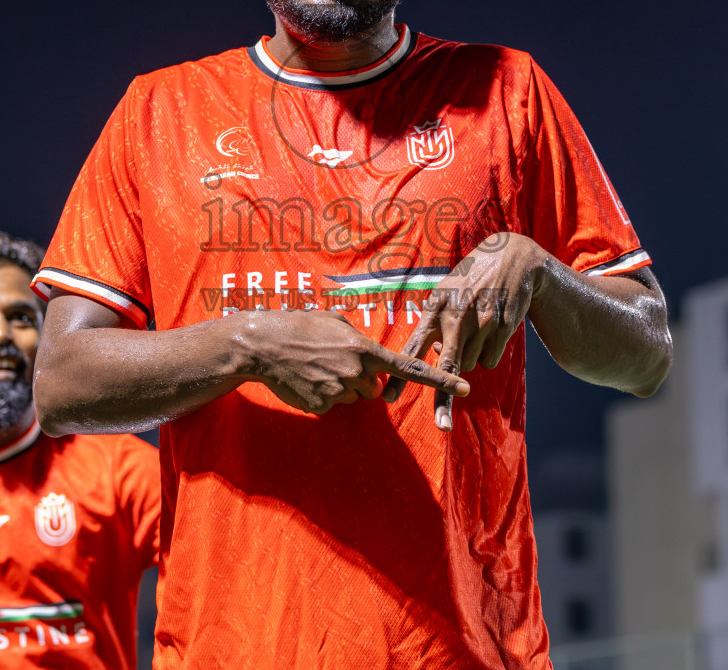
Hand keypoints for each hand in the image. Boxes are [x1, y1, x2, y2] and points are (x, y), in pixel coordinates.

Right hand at [231, 308, 468, 414]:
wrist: (262, 345)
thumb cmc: (298, 327)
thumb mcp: (334, 322)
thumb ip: (358, 338)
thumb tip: (368, 355)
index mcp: (365, 349)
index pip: (411, 368)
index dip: (440, 379)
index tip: (465, 388)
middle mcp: (357, 372)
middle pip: (374, 387)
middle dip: (362, 378)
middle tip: (334, 362)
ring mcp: (339, 392)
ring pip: (353, 397)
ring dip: (340, 386)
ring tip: (316, 368)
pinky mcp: (321, 406)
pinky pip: (330, 405)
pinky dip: (320, 395)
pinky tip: (304, 380)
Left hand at [382, 233, 546, 429]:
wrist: (511, 259)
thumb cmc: (470, 281)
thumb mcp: (445, 294)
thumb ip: (434, 325)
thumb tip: (434, 356)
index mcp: (435, 309)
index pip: (412, 349)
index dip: (400, 376)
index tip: (388, 398)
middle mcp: (456, 317)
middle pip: (446, 368)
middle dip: (443, 401)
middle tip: (442, 427)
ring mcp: (481, 323)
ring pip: (470, 366)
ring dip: (468, 358)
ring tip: (474, 331)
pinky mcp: (503, 327)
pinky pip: (490, 360)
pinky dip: (488, 354)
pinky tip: (491, 331)